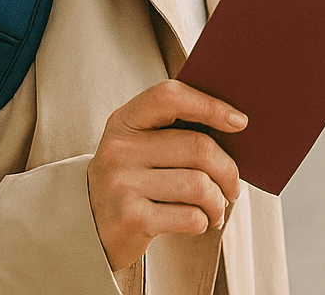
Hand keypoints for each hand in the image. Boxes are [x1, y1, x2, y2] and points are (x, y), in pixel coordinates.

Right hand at [86, 80, 245, 271]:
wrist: (85, 227)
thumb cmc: (130, 180)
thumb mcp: (139, 146)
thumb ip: (174, 131)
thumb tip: (235, 127)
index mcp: (124, 121)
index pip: (170, 96)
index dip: (210, 105)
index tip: (239, 122)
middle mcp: (120, 149)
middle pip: (198, 147)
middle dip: (228, 170)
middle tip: (233, 185)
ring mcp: (122, 184)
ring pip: (199, 185)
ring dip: (218, 201)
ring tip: (217, 207)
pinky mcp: (131, 218)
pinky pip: (190, 216)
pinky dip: (204, 221)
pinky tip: (200, 221)